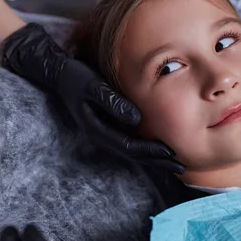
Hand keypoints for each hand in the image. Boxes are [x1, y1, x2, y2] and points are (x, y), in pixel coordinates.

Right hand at [0, 23, 184, 173]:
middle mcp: (100, 136)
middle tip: (180, 166)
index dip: (150, 150)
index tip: (170, 152)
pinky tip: (158, 149)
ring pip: (131, 152)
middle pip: (132, 155)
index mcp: (96, 129)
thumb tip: (136, 118)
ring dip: (152, 158)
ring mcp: (103, 133)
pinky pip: (129, 143)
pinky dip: (145, 148)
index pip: (128, 146)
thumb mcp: (93, 86)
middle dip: (156, 161)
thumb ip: (113, 102)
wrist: (59, 75)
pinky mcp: (107, 127)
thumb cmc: (75, 77)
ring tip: (174, 162)